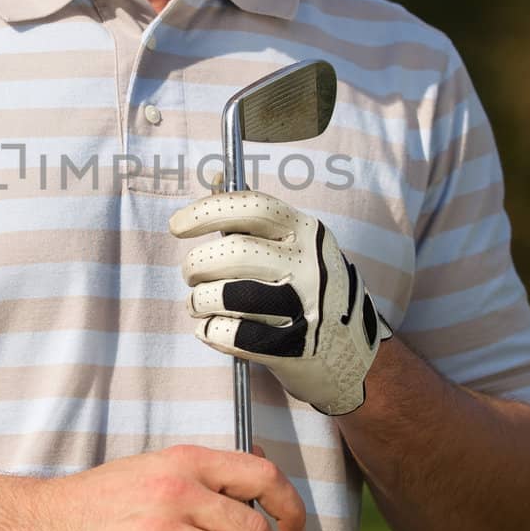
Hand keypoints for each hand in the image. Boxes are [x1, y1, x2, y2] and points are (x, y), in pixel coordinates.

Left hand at [169, 189, 389, 415]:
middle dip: (196, 264)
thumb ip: (255, 218)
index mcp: (308, 232)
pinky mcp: (293, 347)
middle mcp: (310, 265)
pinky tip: (212, 329)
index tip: (177, 226)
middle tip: (190, 275)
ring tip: (198, 304)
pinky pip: (230, 335)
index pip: (253, 207)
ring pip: (225, 295)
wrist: (352, 352)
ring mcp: (304, 307)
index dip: (207, 212)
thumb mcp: (296, 246)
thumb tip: (215, 178)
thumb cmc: (309, 289)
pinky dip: (210, 332)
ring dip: (199, 301)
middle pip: (234, 251)